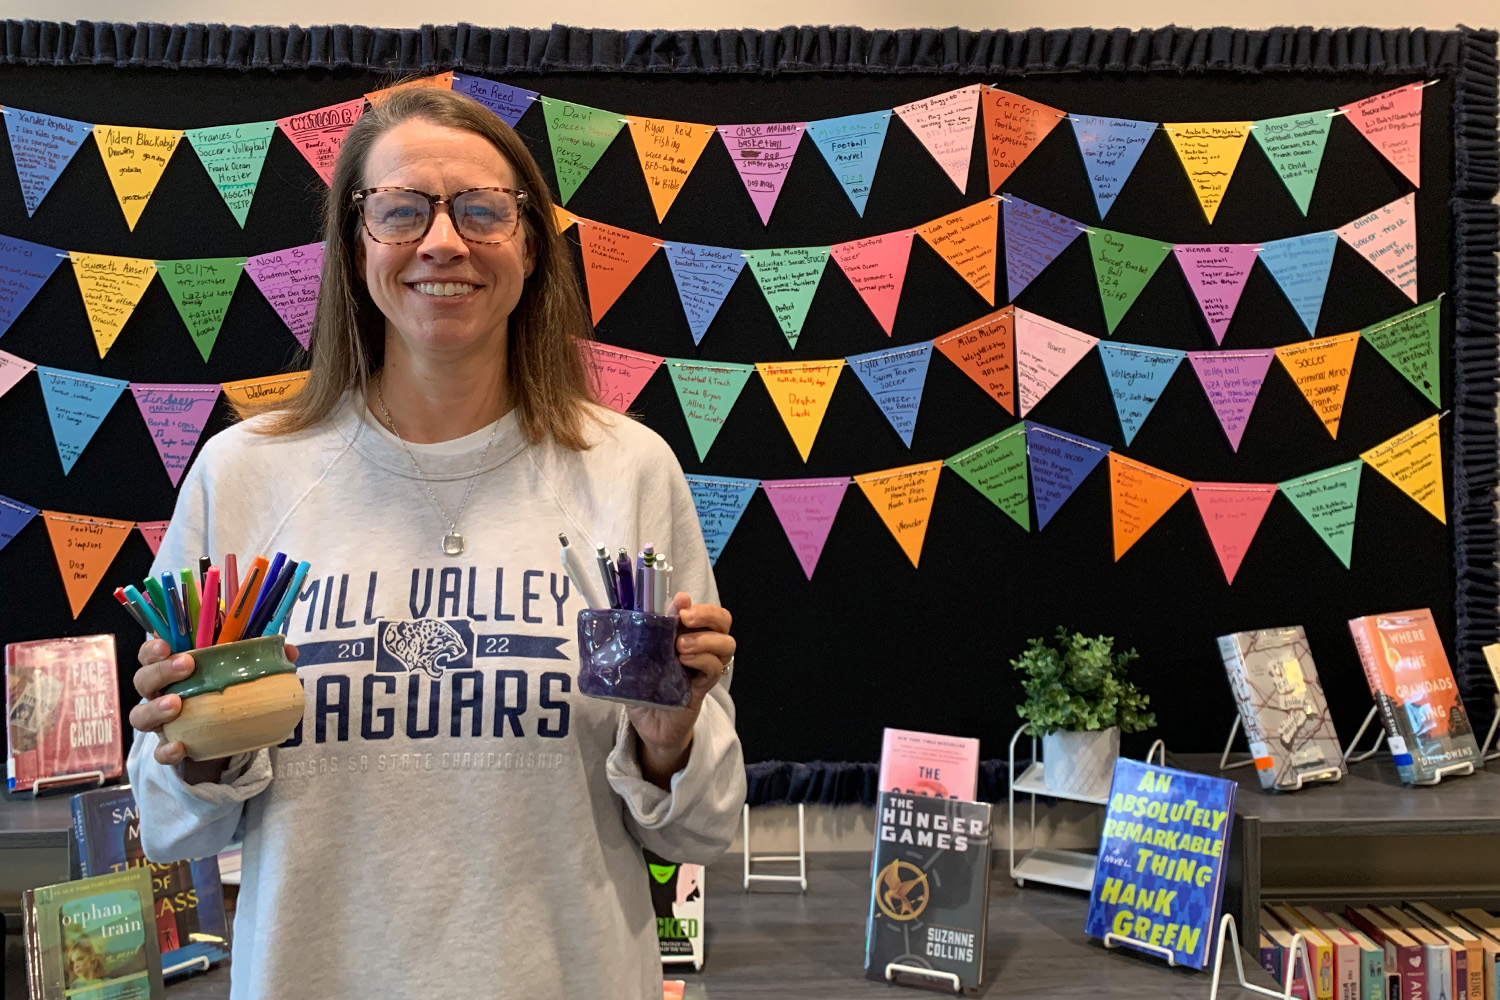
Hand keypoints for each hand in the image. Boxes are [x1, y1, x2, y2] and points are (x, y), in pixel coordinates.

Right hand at [130, 638, 298, 769]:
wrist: (222, 735)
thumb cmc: (224, 692)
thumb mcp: (239, 673)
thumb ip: (261, 658)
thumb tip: (289, 649)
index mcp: (171, 669)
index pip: (150, 654)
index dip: (152, 648)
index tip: (166, 645)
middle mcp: (158, 693)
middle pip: (143, 680)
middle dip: (160, 671)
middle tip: (186, 666)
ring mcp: (160, 721)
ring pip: (140, 715)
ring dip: (155, 708)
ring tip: (177, 705)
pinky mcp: (168, 746)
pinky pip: (158, 751)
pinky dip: (166, 750)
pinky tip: (179, 746)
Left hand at [626, 593, 733, 785]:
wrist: (648, 725)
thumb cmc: (643, 688)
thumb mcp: (637, 659)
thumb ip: (641, 636)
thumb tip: (639, 612)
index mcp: (685, 634)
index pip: (706, 612)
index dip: (699, 604)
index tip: (681, 602)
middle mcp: (701, 648)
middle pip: (724, 622)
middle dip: (708, 614)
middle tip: (686, 618)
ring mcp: (704, 668)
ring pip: (727, 644)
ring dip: (706, 639)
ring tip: (681, 646)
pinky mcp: (703, 688)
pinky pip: (715, 669)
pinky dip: (703, 660)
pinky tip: (685, 661)